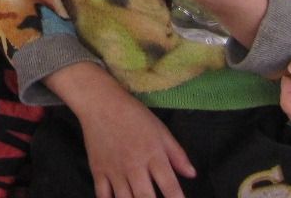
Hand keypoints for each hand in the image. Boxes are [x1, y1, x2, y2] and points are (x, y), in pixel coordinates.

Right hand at [56, 65, 194, 197]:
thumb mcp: (160, 130)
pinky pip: (103, 195)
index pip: (170, 187)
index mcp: (153, 156)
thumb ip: (177, 154)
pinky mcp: (98, 170)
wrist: (101, 103)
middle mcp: (134, 166)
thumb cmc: (134, 116)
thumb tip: (192, 174)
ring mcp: (115, 170)